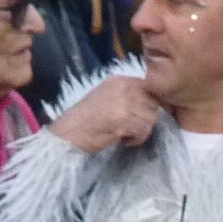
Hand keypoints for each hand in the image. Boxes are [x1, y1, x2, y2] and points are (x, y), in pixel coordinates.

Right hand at [48, 74, 163, 154]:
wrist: (69, 132)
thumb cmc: (86, 119)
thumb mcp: (107, 97)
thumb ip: (127, 96)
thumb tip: (151, 103)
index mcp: (119, 80)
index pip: (148, 88)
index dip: (149, 104)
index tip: (142, 116)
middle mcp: (123, 87)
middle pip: (153, 103)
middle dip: (147, 118)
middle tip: (134, 128)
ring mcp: (123, 103)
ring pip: (150, 118)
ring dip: (142, 130)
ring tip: (128, 135)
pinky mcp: (123, 120)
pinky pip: (143, 130)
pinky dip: (137, 139)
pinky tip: (125, 141)